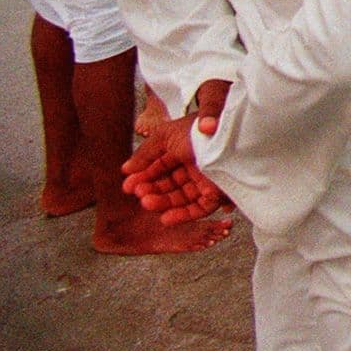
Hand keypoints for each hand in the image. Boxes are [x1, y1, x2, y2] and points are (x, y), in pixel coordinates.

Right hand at [121, 78, 234, 224]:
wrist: (224, 136)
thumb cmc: (197, 131)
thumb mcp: (165, 136)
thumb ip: (145, 153)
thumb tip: (126, 169)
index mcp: (184, 150)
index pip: (160, 168)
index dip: (144, 177)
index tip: (127, 186)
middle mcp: (195, 166)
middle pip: (169, 184)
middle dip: (151, 191)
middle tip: (137, 194)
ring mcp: (206, 180)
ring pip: (180, 197)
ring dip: (162, 203)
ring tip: (146, 203)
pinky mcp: (217, 193)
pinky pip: (197, 209)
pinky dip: (181, 216)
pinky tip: (164, 219)